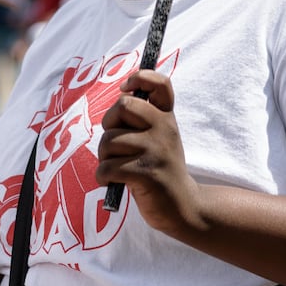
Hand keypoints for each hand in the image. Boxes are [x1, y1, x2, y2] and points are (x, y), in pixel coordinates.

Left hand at [97, 69, 198, 232]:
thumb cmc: (161, 169)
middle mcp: (164, 129)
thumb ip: (144, 119)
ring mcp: (156, 151)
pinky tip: (113, 182)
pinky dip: (103, 177)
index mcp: (166, 118)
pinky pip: (107, 168)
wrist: (182, 206)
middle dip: (109, 124)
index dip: (140, 78)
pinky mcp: (146, 174)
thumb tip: (120, 96)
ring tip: (117, 168)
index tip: (125, 89)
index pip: (160, 83)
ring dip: (104, 157)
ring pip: (109, 141)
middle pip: (123, 105)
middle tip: (115, 142)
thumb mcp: (160, 138)